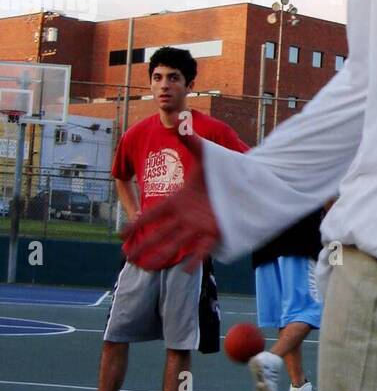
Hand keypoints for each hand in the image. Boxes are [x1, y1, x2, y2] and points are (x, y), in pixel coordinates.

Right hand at [123, 134, 218, 271]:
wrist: (242, 183)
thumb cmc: (220, 170)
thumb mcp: (205, 155)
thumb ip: (190, 141)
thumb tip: (178, 121)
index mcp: (178, 200)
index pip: (153, 214)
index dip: (137, 223)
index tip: (121, 233)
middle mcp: (185, 216)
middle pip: (160, 232)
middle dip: (143, 244)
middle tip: (126, 256)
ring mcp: (198, 225)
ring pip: (176, 242)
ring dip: (162, 254)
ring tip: (147, 266)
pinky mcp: (214, 232)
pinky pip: (202, 248)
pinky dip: (194, 258)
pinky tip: (184, 269)